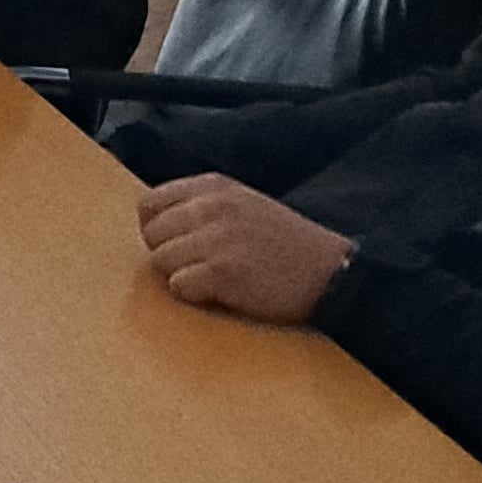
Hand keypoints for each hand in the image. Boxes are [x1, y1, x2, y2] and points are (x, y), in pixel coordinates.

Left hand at [138, 177, 355, 325]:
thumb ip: (201, 206)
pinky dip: (196, 295)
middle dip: (169, 255)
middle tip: (202, 266)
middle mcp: (211, 206)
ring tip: (218, 278)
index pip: (149, 204)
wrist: (332, 273)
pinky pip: (179, 286)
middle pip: (151, 235)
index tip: (175, 244)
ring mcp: (216, 238)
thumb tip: (152, 223)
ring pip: (161, 261)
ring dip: (183, 276)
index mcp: (214, 187)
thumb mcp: (243, 206)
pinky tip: (225, 292)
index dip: (155, 229)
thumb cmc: (285, 246)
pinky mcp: (222, 271)